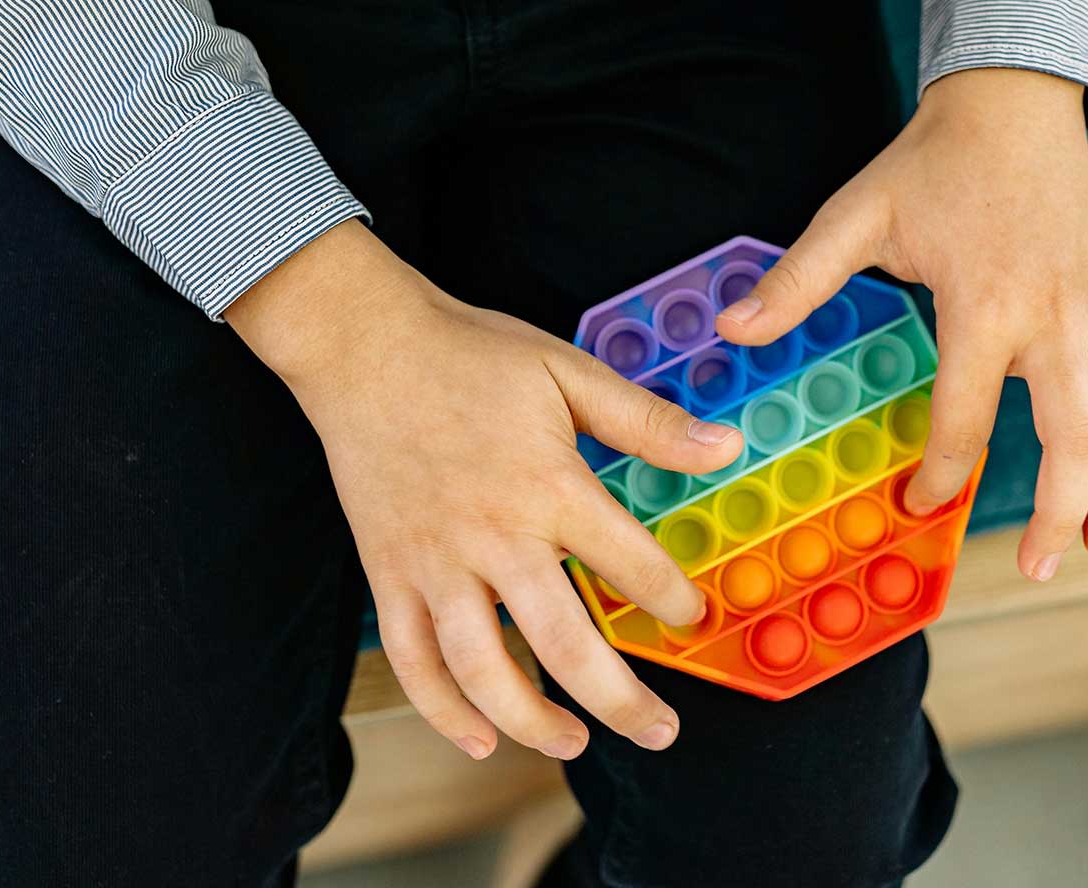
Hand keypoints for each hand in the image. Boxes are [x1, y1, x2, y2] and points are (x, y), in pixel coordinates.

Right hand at [226, 222, 742, 759]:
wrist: (361, 344)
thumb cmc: (469, 354)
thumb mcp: (568, 372)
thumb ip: (646, 421)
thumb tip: (726, 448)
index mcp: (548, 486)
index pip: (628, 564)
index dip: (671, 600)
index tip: (690, 616)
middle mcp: (493, 537)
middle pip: (563, 644)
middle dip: (620, 700)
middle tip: (660, 731)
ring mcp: (434, 563)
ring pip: (482, 670)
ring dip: (532, 722)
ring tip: (575, 743)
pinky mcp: (388, 573)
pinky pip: (413, 660)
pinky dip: (443, 709)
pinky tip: (480, 739)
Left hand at [716, 68, 1087, 579]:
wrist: (1015, 102)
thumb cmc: (931, 164)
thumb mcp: (855, 215)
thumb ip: (799, 281)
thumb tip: (732, 330)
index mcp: (986, 307)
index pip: (967, 421)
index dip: (941, 475)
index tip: (918, 505)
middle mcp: (1058, 317)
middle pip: (1081, 440)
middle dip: (1064, 514)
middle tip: (1038, 567)